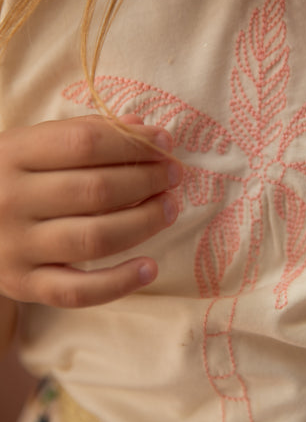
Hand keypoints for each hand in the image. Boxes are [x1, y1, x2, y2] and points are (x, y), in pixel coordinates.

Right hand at [0, 116, 180, 307]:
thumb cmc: (11, 177)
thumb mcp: (33, 145)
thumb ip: (85, 133)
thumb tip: (144, 129)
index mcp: (13, 154)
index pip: (85, 143)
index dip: (134, 143)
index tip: (166, 145)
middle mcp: (12, 200)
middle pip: (96, 190)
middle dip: (147, 181)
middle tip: (173, 177)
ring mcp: (17, 246)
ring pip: (94, 238)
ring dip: (143, 222)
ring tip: (169, 209)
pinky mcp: (25, 285)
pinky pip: (79, 291)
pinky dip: (119, 283)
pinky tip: (150, 267)